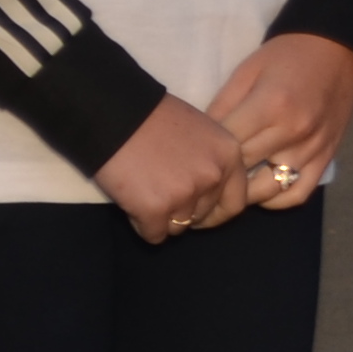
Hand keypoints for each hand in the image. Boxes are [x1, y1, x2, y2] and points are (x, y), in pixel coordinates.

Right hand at [92, 95, 253, 246]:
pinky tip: (132, 203)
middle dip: (182, 212)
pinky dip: (141, 225)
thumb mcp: (202, 133)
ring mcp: (186, 194)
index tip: (198, 215)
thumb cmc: (156, 119)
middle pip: (202, 216)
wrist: (117, 116)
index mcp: (229, 155)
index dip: (215, 213)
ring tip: (144, 193)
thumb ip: (210, 162)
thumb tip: (207, 195)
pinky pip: (153, 235)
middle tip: (161, 195)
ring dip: (161, 218)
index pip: (235, 203)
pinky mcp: (156, 209)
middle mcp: (213, 176)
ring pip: (178, 228)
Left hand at [206, 32, 352, 211]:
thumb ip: (222, 106)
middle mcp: (294, 131)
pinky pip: (297, 193)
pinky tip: (260, 189)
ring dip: (243, 192)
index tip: (193, 156)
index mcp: (270, 105)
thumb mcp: (247, 71)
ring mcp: (312, 148)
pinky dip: (275, 199)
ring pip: (267, 189)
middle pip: (243, 170)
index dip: (205, 152)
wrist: (337, 49)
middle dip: (219, 173)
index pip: (226, 146)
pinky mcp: (327, 157)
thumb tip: (199, 141)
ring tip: (227, 187)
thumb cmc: (286, 56)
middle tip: (202, 175)